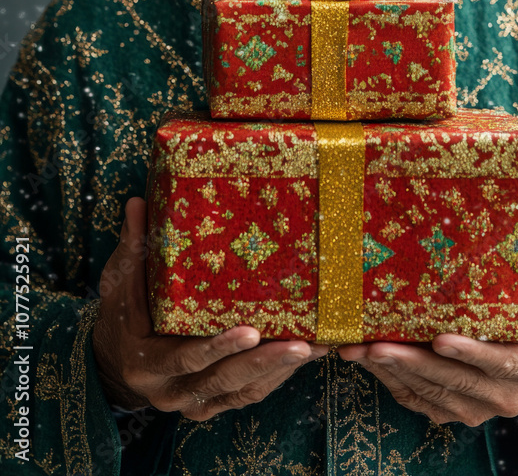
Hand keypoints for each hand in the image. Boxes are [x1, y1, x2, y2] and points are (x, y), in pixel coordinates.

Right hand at [92, 197, 327, 420]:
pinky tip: (300, 358)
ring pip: (240, 391)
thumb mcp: (121, 280)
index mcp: (145, 361)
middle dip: (263, 362)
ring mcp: (191, 402)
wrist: (114, 361)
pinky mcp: (210, 406)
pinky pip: (246, 396)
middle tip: (300, 344)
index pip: (186, 356)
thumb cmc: (121, 313)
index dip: (219, 347)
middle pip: (221, 380)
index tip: (252, 331)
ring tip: (313, 348)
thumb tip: (139, 201)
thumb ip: (133, 247)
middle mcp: (168, 390)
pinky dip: (274, 379)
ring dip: (278, 370)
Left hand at [338, 246, 517, 425]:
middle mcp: (510, 397)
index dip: (471, 353)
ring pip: (432, 393)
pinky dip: (391, 381)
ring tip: (361, 349)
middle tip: (378, 344)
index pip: (501, 362)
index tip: (440, 339)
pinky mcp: (454, 412)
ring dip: (394, 371)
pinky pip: (418, 401)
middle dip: (413, 363)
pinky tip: (367, 360)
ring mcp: (481, 409)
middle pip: (456, 381)